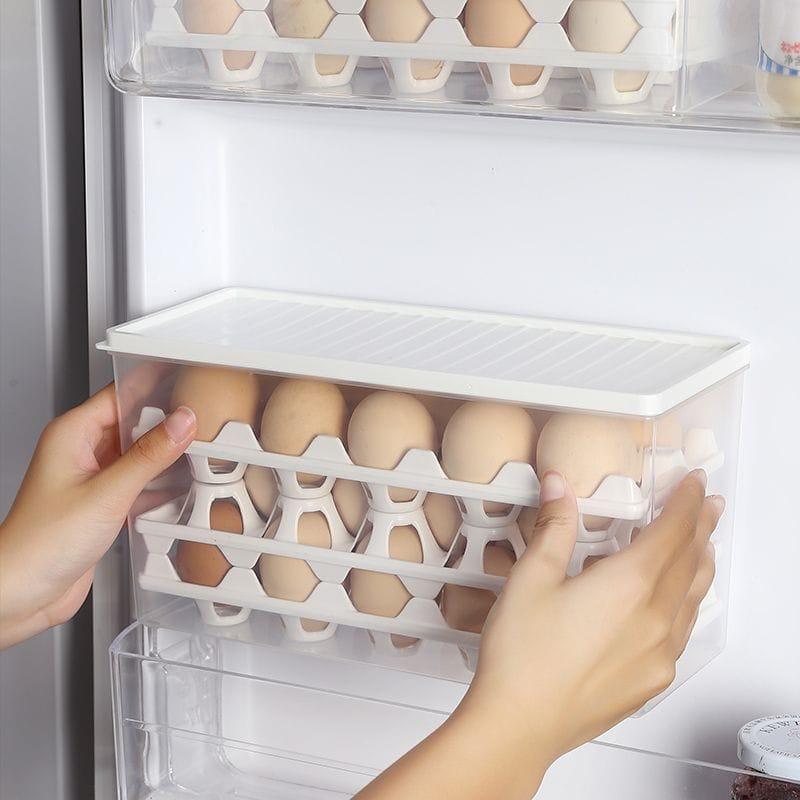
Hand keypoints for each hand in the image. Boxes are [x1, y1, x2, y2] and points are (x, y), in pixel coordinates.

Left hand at [0, 384, 195, 648]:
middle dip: (168, 421)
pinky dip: (161, 484)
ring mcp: (93, 479)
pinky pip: (139, 484)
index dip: (155, 383)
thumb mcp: (107, 493)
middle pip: (134, 423)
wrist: (20, 594)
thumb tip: (182, 422)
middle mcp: (81, 452)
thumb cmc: (39, 544)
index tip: (187, 376)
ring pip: (139, 455)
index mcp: (72, 434)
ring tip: (203, 450)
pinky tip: (183, 488)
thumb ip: (149, 456)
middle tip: (206, 417)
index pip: (121, 393)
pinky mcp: (103, 505)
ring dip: (167, 454)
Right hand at [463, 469, 720, 789]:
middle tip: (710, 505)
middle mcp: (655, 619)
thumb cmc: (522, 655)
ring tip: (705, 547)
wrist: (520, 723)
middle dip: (702, 527)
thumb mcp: (531, 577)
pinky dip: (688, 605)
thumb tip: (560, 486)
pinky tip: (677, 606)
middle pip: (691, 562)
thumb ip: (554, 528)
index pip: (673, 531)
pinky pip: (683, 632)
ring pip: (693, 598)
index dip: (687, 502)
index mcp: (628, 585)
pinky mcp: (650, 680)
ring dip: (701, 565)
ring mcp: (658, 653)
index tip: (695, 483)